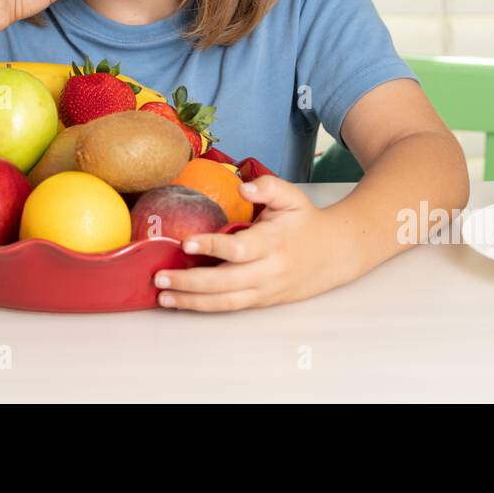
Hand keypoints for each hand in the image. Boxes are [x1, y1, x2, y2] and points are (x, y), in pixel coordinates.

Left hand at [151, 175, 341, 311]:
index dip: (212, 246)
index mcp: (273, 242)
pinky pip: (231, 307)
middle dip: (190, 282)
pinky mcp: (262, 301)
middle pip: (226, 281)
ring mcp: (265, 290)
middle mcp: (268, 270)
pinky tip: (181, 303)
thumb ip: (267, 186)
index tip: (186, 242)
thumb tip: (242, 185)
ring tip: (162, 296)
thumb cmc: (305, 222)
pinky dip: (204, 307)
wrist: (334, 254)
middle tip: (160, 276)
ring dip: (192, 301)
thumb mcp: (292, 196)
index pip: (239, 248)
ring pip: (226, 302)